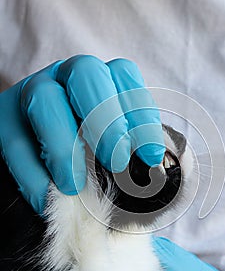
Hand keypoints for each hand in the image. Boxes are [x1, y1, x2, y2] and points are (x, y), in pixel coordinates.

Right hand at [0, 56, 164, 212]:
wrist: (44, 174)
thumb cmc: (93, 167)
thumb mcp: (120, 159)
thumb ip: (138, 158)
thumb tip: (163, 169)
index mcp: (103, 82)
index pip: (124, 76)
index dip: (140, 114)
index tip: (151, 156)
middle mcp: (68, 79)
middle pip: (85, 73)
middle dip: (104, 117)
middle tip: (116, 162)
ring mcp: (33, 93)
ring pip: (44, 99)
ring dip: (63, 144)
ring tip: (73, 185)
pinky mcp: (4, 119)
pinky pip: (13, 138)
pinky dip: (30, 171)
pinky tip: (44, 197)